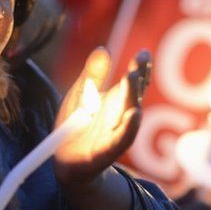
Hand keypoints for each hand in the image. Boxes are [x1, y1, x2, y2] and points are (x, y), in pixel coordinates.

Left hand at [53, 47, 150, 185]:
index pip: (135, 82)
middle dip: (137, 78)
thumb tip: (103, 49)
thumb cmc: (77, 125)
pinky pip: (121, 139)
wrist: (66, 160)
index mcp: (118, 100)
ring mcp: (118, 133)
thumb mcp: (81, 95)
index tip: (144, 53)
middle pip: (134, 95)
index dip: (141, 68)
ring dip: (132, 97)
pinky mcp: (107, 150)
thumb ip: (92, 75)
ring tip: (133, 78)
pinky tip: (134, 114)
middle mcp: (123, 115)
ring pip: (129, 114)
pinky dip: (129, 127)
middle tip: (137, 63)